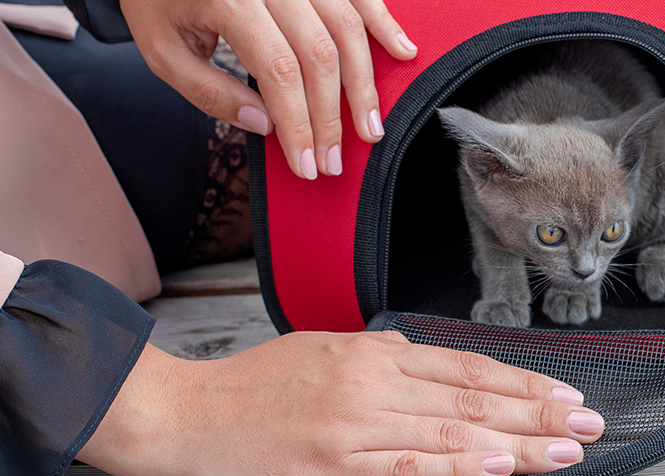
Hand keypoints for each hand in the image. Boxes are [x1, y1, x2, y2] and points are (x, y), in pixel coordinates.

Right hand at [77, 331, 603, 475]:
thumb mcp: (327, 354)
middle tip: (591, 420)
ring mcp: (354, 424)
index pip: (469, 368)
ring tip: (567, 446)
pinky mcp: (332, 470)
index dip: (524, 384)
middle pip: (474, 396)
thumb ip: (385, 363)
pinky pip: (408, 469)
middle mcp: (373, 381)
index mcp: (374, 352)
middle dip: (540, 411)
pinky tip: (498, 465)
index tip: (567, 395)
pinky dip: (458, 467)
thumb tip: (440, 373)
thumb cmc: (253, 389)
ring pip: (454, 430)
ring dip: (519, 440)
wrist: (180, 415)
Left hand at [119, 0, 416, 179]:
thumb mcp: (162, 51)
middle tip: (336, 159)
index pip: (280, 72)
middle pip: (320, 54)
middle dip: (332, 116)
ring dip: (364, 82)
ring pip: (346, 26)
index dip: (300, 124)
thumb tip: (267, 126)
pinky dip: (383, 22)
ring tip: (371, 125)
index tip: (307, 164)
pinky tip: (402, 51)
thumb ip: (211, 92)